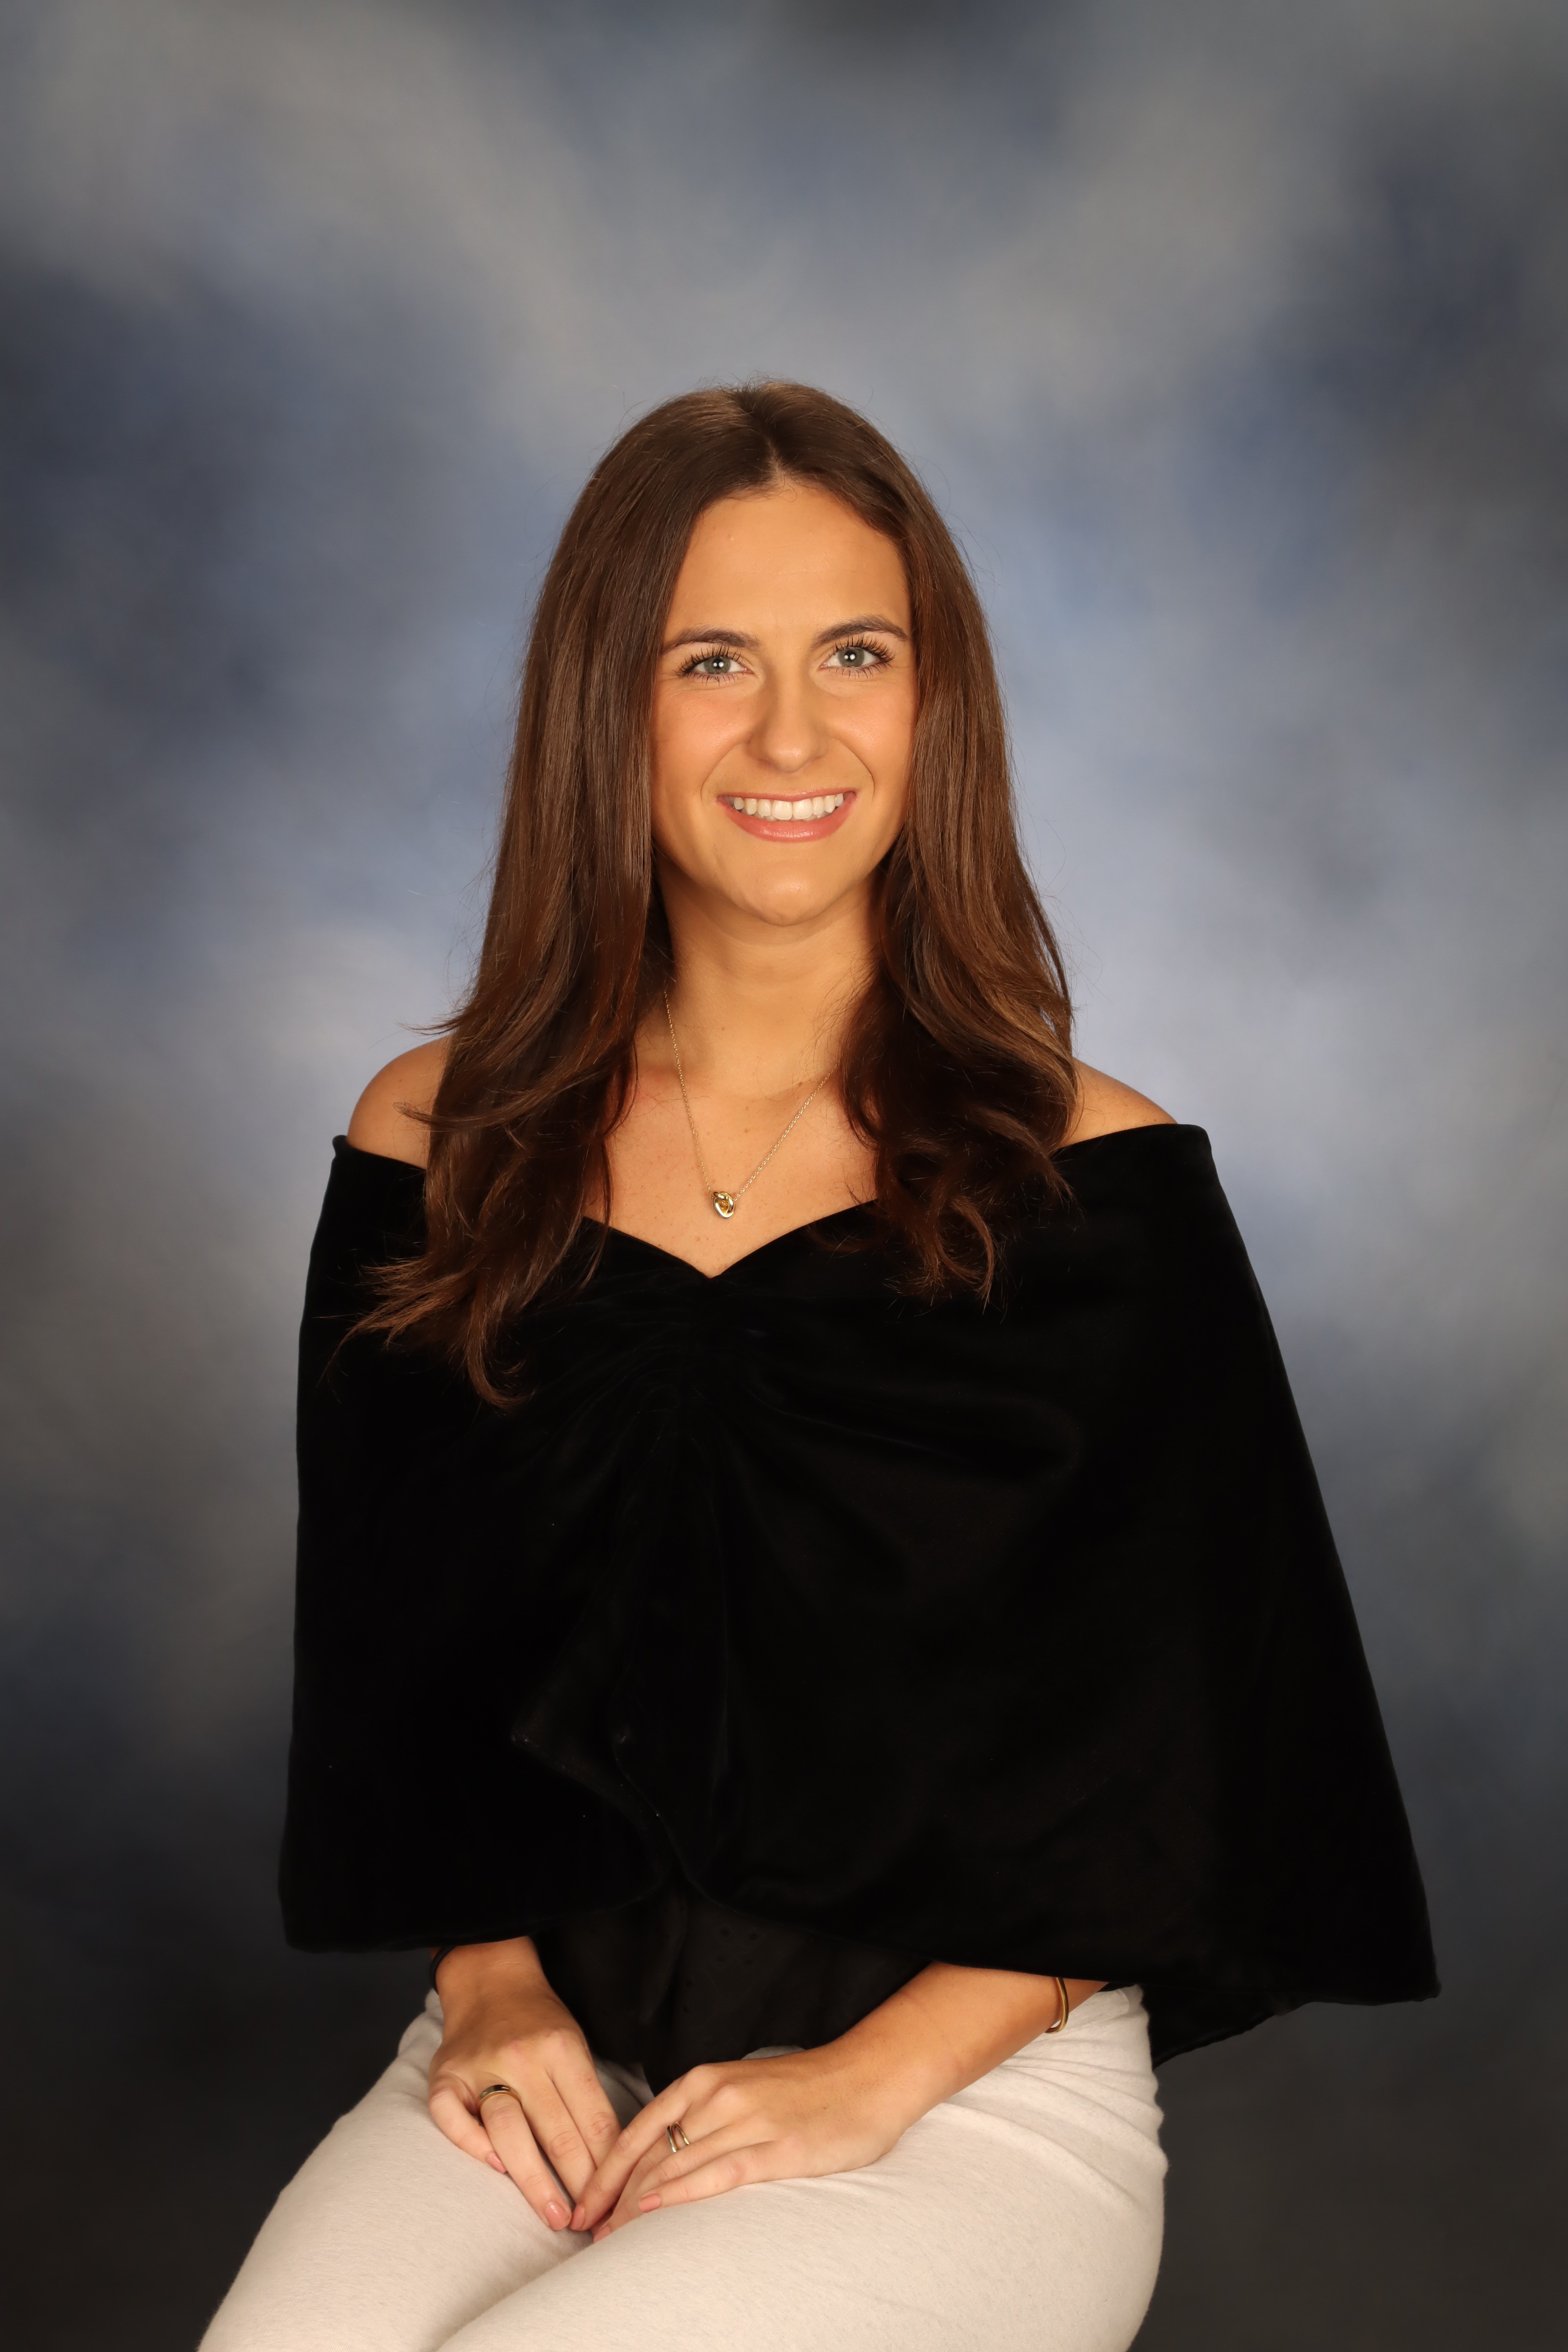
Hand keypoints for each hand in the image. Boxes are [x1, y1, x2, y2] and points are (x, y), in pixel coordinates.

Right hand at [427, 1939, 620, 2231]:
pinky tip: (496, 2170)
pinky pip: (453, 2119)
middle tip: (590, 2224)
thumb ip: (587, 2096)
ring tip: (554, 2215)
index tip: (615, 2200)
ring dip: (534, 2180)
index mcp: (561, 2048)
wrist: (490, 1979)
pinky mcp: (444, 2076)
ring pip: (509, 2131)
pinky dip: (473, 2146)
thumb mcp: (575, 2044)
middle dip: (578, 2183)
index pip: (592, 2116)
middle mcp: (521, 2057)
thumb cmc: (540, 2022)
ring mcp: (479, 2067)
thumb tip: (611, 2160)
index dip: (606, 2164)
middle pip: (555, 2130)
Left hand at [574, 2038, 916, 2238]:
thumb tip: (663, 2158)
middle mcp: (718, 2096)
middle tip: (587, 2230)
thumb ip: (704, 2116)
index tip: (584, 2203)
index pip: (639, 2130)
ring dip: (636, 2204)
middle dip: (612, 2195)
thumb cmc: (806, 2089)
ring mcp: (747, 2121)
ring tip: (610, 2236)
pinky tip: (654, 2210)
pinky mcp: (777, 2148)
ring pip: (675, 2165)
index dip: (605, 2170)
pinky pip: (717, 2172)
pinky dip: (680, 2192)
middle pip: (650, 2154)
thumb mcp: (742, 2090)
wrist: (867, 2077)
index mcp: (705, 2080)